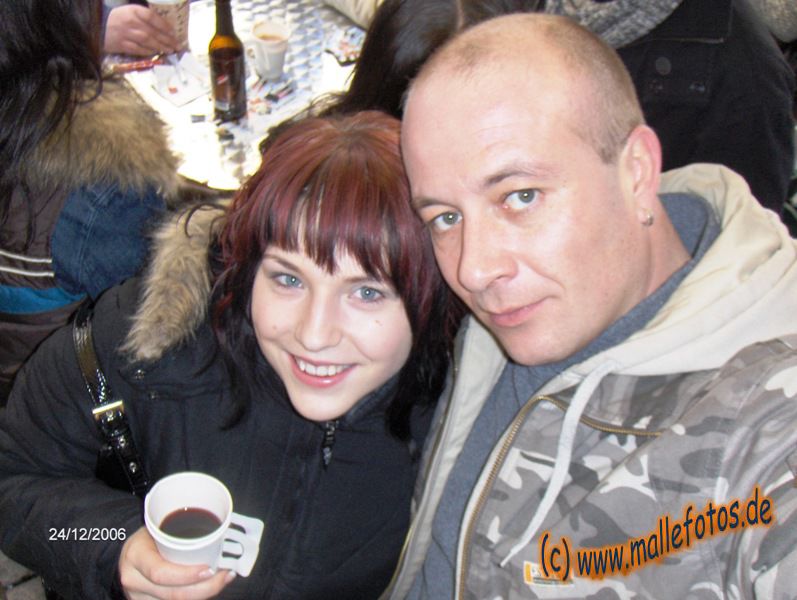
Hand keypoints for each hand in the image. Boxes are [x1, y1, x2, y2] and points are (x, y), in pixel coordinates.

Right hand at [104, 5, 179, 55]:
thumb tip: (163, 27)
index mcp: (134, 11)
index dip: (164, 25)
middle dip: (167, 40)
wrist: (98, 25)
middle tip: (176, 45)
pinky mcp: (121, 44)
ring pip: (147, 41)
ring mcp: (126, 34)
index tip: (173, 32)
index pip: (152, 17)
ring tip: (169, 50)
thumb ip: (144, 18)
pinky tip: (155, 53)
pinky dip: (148, 51)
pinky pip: (138, 49)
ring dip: (160, 46)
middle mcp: (131, 21)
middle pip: (152, 32)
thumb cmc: (117, 18)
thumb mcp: (130, 12)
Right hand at [118, 527, 235, 598]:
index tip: (210, 568)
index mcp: (136, 555)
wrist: (130, 551)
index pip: (160, 572)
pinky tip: (209, 585)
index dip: (187, 575)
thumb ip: (181, 528)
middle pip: (173, 593)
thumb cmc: (149, 535)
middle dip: (205, 587)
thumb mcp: (159, 526)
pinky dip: (195, 596)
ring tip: (223, 578)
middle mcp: (134, 580)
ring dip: (204, 592)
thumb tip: (221, 527)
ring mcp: (139, 596)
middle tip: (226, 574)